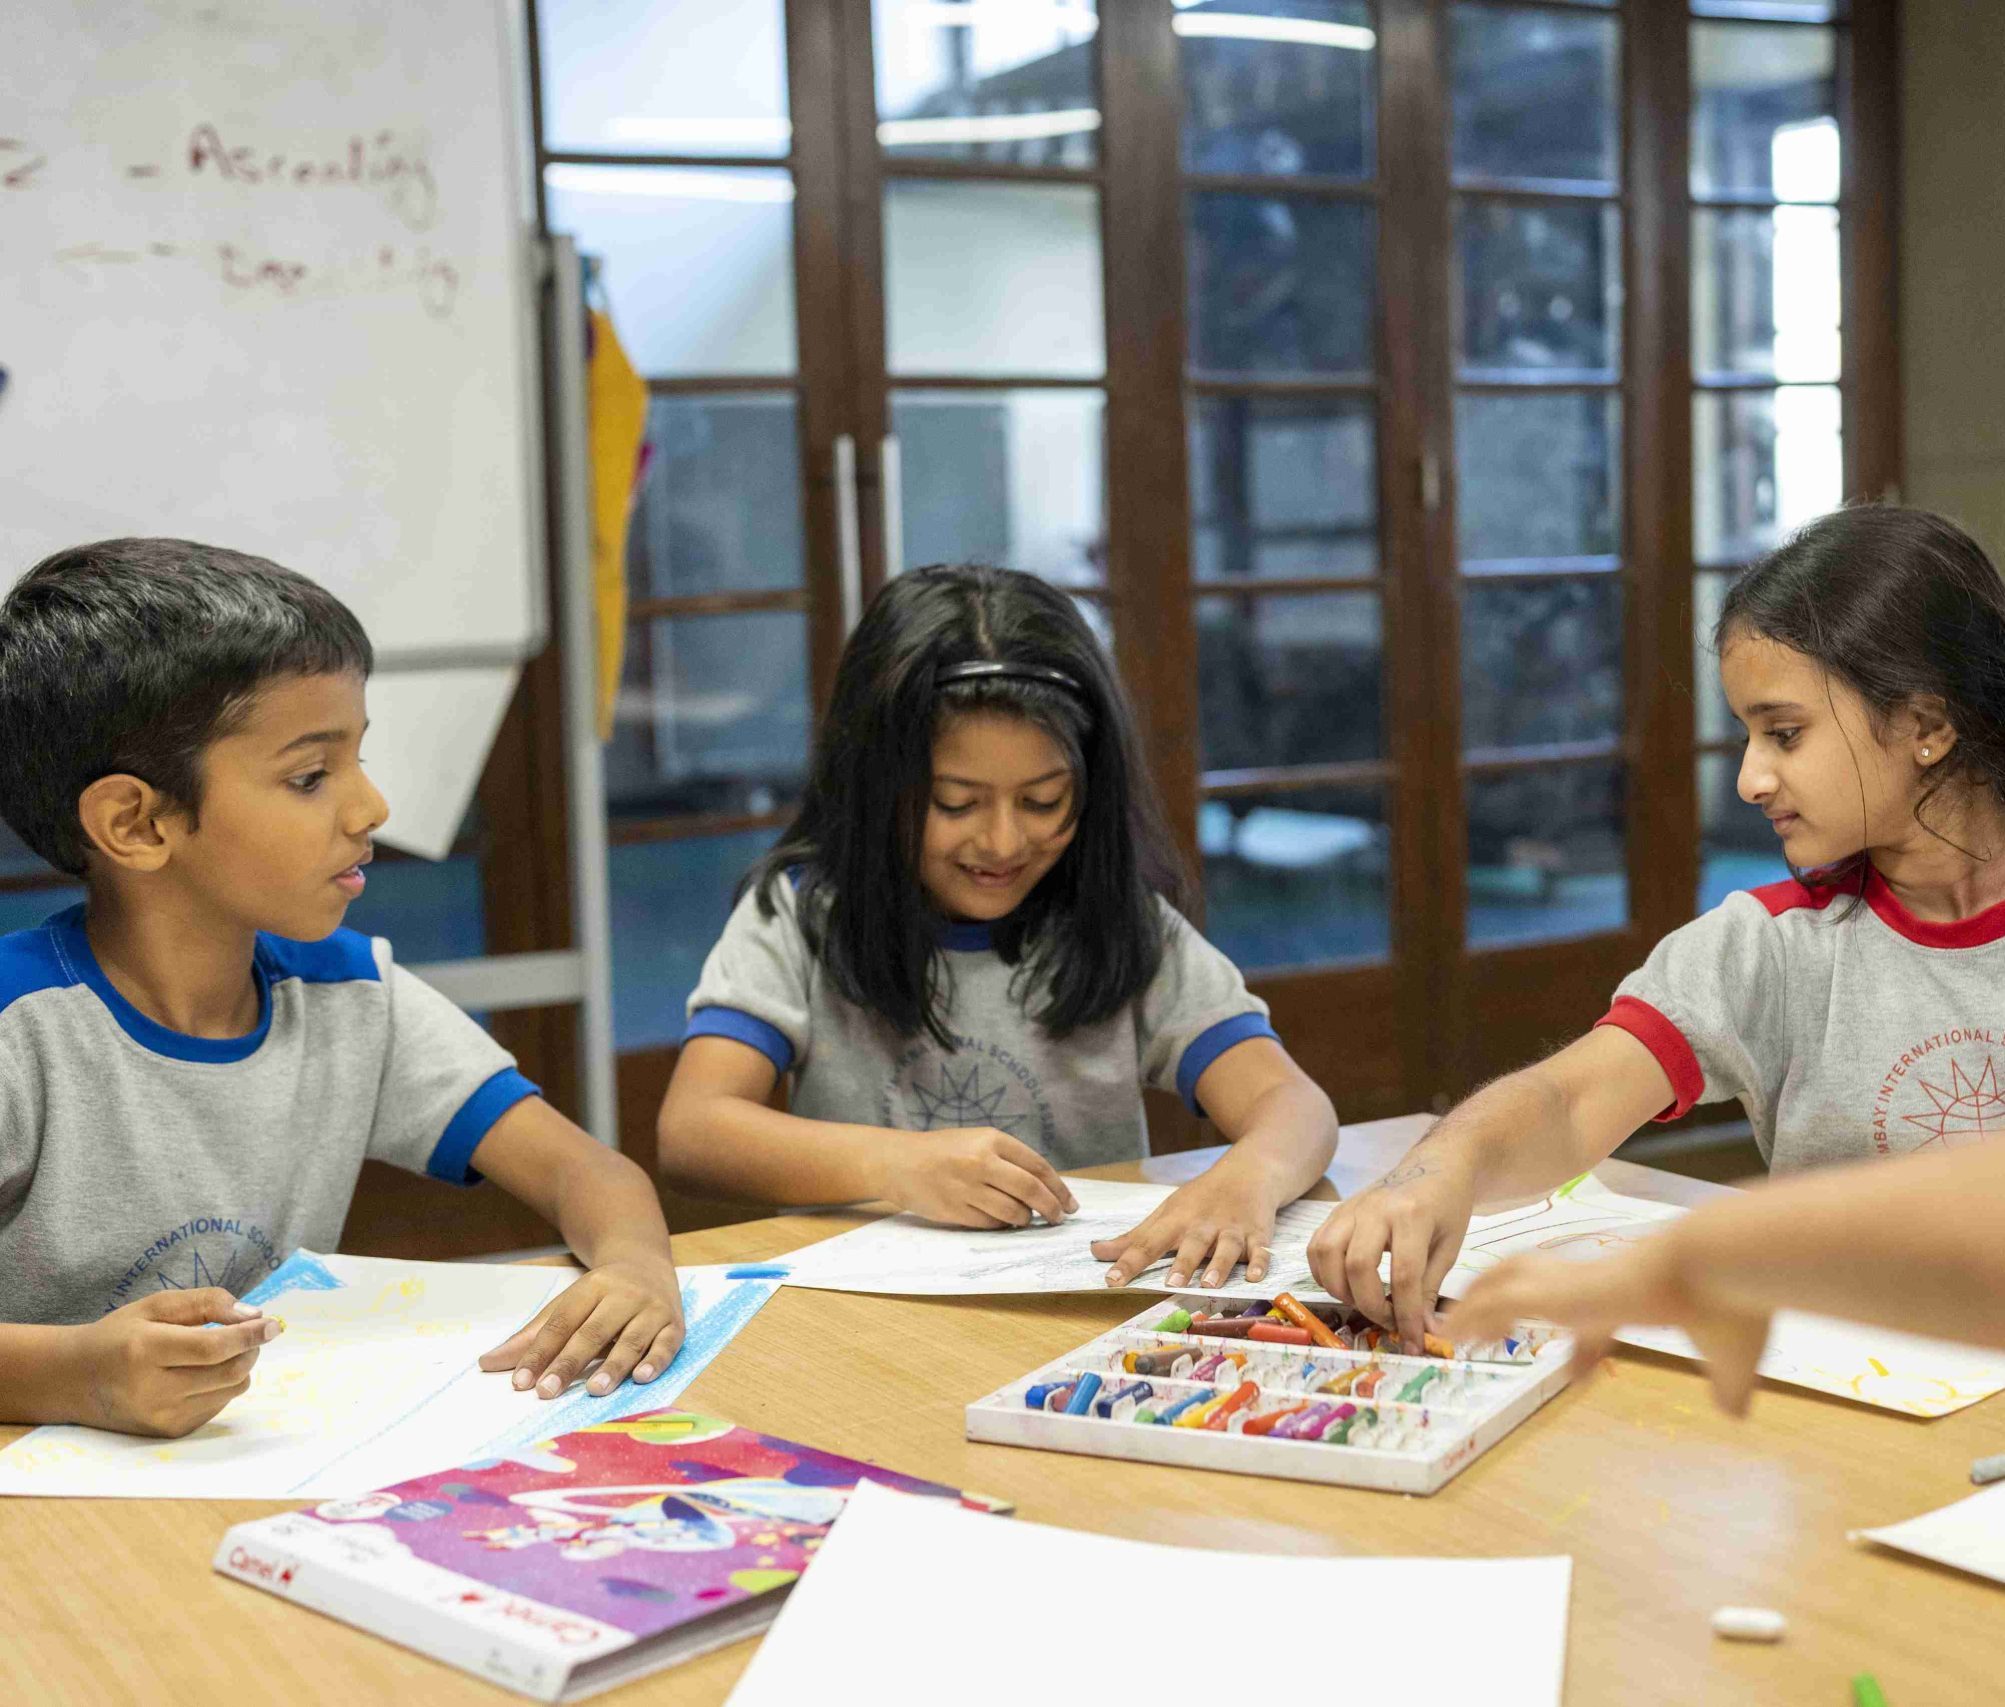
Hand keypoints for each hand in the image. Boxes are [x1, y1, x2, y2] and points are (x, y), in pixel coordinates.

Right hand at [69, 1290, 280, 1437]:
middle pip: (228, 1372)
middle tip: (253, 1333)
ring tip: (224, 1350)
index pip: (212, 1349)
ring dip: (241, 1366)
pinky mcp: (168, 1432)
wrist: (74, 1380)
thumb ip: (206, 1303)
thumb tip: (253, 1315)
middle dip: (251, 1349)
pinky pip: (218, 1405)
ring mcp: (160, 1417)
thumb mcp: (156, 1305)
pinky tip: (201, 1373)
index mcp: (144, 1351)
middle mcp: (151, 1390)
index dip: (249, 1336)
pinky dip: (223, 1385)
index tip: (273, 1324)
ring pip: (231, 1390)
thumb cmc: (119, 1335)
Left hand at [480, 1253, 684, 1399]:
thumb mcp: (568, 1306)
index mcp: (591, 1288)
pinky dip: (656, 1360)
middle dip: (570, 1362)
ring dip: (614, 1365)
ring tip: (594, 1389)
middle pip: (593, 1331)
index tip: (520, 1382)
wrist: (648, 1263)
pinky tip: (642, 1377)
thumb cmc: (602, 1295)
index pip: (562, 1322)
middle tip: (548, 1392)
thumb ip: (533, 1337)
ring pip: (632, 1339)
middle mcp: (623, 1296)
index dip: (540, 1352)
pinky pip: (666, 1344)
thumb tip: (487, 1364)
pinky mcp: (675, 1325)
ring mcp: (651, 1309)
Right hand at [882, 1128, 1078, 1228]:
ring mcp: (967, 1188)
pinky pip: (991, 1224)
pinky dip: (1002, 1225)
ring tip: (1026, 1218)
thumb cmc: (944, 1151)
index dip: (1058, 1187)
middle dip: (1051, 1207)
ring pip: (1013, 1212)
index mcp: (991, 1140)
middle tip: (1059, 1217)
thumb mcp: (978, 1141)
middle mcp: (981, 1162)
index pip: (1037, 1166)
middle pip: (1030, 1191)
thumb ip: (1009, 1160)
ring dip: (1025, 1219)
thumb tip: (1047, 1187)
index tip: (1069, 1202)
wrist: (900, 1162)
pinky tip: (1001, 1220)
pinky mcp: (955, 1210)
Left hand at [1091, 1162, 1281, 1288]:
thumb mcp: (1166, 1212)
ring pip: (1227, 1247)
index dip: (1129, 1262)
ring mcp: (1233, 1228)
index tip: (1111, 1279)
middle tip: (1171, 1284)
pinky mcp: (1259, 1233)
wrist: (1249, 1171)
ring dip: (1219, 1265)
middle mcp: (1204, 1224)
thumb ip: (1134, 1238)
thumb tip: (1095, 1252)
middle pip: (1192, 1244)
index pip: (1148, 1242)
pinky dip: (1260, 1262)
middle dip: (1182, 1264)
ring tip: (1208, 1284)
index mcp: (1177, 1220)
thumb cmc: (1201, 1198)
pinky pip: (1261, 1249)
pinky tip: (1256, 1276)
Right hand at [1306, 1153, 1475, 1349]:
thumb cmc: (1447, 1205)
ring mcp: (1351, 1207)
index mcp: (1412, 1215)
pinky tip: (1345, 1285)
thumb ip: (1430, 1289)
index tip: (1413, 1342)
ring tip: (1365, 1302)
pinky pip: (1316, 1246)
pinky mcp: (1337, 1211)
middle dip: (1371, 1306)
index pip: (1403, 1275)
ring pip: (1327, 1255)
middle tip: (1388, 1321)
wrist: (1434, 1165)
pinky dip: (1323, 1273)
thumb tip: (1422, 1331)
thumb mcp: (1450, 1247)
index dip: (1407, 1316)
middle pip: (1358, 1267)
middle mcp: (1375, 1209)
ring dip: (1341, 1290)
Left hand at [1444, 1234, 1771, 1416]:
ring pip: (1509, 1286)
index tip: (1574, 1371)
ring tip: (1451, 1328)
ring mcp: (1576, 1283)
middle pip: (1536, 1284)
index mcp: (1635, 1292)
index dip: (1584, 1345)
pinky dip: (1473, 1315)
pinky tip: (1451, 1331)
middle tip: (1483, 1328)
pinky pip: (1499, 1301)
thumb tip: (1736, 1412)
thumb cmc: (1732, 1307)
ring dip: (1478, 1305)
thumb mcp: (1733, 1357)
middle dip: (1507, 1303)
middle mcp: (1598, 1282)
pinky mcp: (1560, 1292)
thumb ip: (1730, 1384)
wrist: (1720, 1265)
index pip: (1598, 1314)